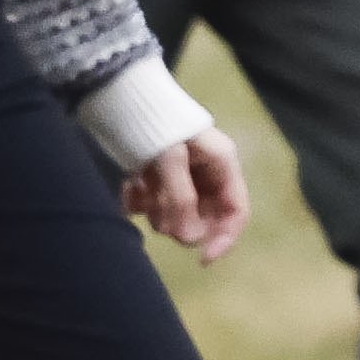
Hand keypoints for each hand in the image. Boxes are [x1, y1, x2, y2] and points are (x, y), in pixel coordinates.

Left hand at [123, 123, 248, 262]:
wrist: (123, 100)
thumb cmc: (156, 125)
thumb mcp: (171, 160)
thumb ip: (182, 199)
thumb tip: (190, 240)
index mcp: (222, 165)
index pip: (236, 212)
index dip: (224, 238)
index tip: (203, 259)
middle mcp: (205, 175)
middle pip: (204, 218)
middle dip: (181, 223)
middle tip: (158, 215)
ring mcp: (180, 179)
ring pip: (176, 216)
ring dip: (157, 212)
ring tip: (140, 191)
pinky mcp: (155, 181)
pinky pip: (151, 208)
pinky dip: (139, 204)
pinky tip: (129, 187)